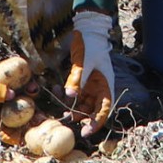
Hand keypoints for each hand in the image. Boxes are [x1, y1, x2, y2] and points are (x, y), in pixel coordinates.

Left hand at [64, 10, 114, 137]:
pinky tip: (57, 89)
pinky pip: (74, 92)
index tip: (86, 132)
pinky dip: (66, 93)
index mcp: (106, 85)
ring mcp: (90, 85)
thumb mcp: (84, 62)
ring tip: (62, 109)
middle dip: (81, 117)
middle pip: (92, 109)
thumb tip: (70, 95)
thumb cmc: (90, 46)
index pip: (104, 109)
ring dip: (72, 106)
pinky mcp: (81, 81)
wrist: (86, 30)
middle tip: (68, 120)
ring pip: (82, 102)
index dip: (96, 122)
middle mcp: (99, 88)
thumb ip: (77, 79)